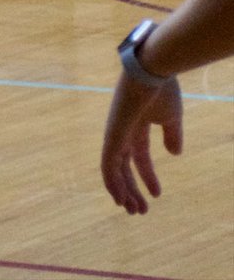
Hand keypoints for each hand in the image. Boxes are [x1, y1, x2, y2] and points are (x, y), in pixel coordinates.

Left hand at [100, 71, 182, 213]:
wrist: (152, 71)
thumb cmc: (163, 89)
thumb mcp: (172, 117)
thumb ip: (172, 135)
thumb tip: (174, 153)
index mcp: (136, 125)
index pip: (139, 155)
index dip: (147, 175)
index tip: (157, 194)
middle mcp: (122, 130)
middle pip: (123, 165)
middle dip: (131, 188)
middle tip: (140, 210)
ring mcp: (115, 132)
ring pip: (114, 169)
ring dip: (122, 191)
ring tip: (133, 210)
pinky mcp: (112, 134)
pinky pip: (108, 163)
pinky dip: (111, 182)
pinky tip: (119, 198)